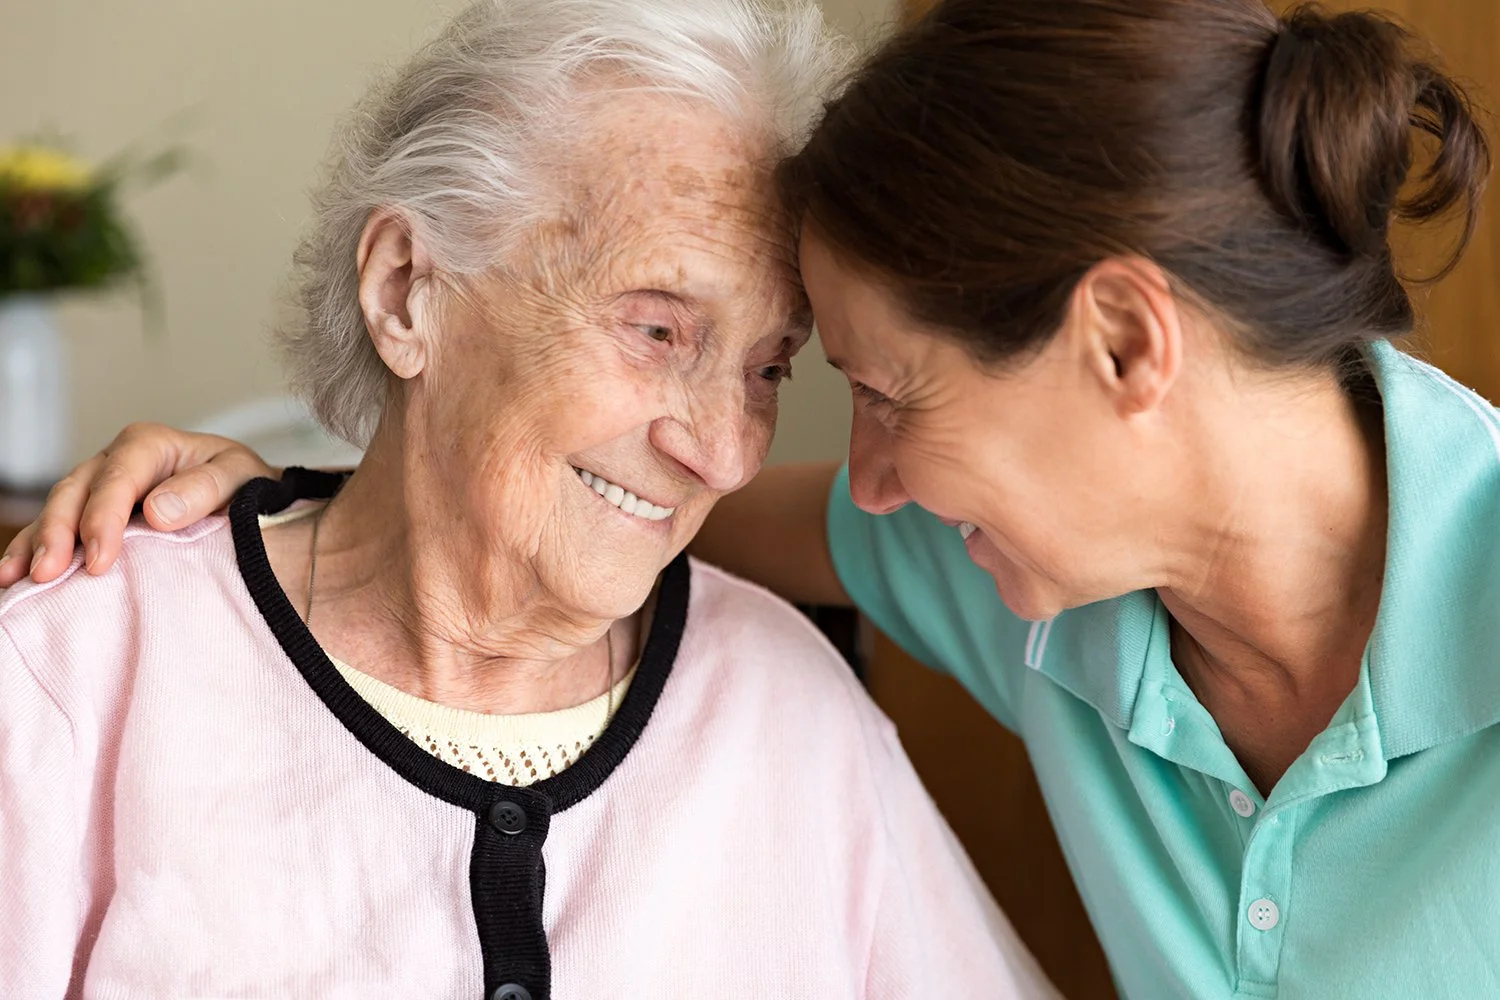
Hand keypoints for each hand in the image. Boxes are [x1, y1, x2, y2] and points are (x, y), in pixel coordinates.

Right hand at [0, 423, 275, 585]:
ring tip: (21, 578)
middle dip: (59, 533)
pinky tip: (14, 575)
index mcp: (150, 445)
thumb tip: (158, 510)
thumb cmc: (245, 485)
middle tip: (50, 574)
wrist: (249, 496)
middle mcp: (116, 461)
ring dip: (37, 543)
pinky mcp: (92, 513)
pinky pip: (56, 529)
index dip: (103, 519)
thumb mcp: (239, 476)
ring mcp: (99, 487)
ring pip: (57, 510)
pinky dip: (33, 549)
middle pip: (76, 492)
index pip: (118, 479)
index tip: (101, 561)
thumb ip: (204, 489)